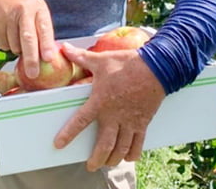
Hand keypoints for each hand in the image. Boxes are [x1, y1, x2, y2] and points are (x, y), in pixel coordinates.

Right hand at [0, 0, 56, 79]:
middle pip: (28, 38)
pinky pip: (3, 44)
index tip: (48, 58)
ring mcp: (8, 16)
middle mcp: (24, 10)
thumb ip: (40, 29)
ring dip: (16, 49)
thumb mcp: (34, 10)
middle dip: (31, 59)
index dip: (46, 44)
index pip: (44, 28)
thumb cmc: (17, 3)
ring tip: (15, 37)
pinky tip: (5, 33)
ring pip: (14, 45)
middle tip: (33, 73)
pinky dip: (6, 44)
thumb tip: (46, 56)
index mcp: (38, 7)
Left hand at [53, 44, 165, 170]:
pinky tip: (128, 158)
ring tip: (107, 164)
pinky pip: (138, 143)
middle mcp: (114, 116)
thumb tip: (63, 48)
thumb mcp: (100, 60)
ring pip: (121, 148)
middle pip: (104, 145)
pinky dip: (133, 153)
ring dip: (113, 159)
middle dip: (96, 159)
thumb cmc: (126, 64)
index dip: (68, 134)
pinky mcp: (143, 122)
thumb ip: (80, 57)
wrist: (156, 68)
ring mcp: (130, 121)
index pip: (80, 121)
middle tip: (90, 166)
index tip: (59, 145)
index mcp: (100, 102)